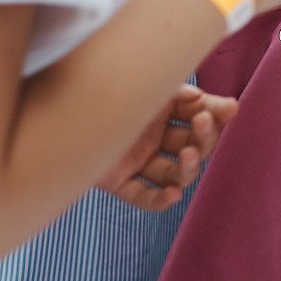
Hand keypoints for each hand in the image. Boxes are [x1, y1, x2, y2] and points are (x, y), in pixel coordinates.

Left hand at [96, 85, 233, 211]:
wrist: (49, 103)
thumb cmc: (97, 85)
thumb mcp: (141, 80)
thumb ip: (172, 89)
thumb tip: (199, 98)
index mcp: (158, 110)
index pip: (196, 113)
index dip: (215, 112)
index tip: (231, 108)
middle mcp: (150, 137)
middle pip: (191, 144)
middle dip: (204, 137)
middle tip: (203, 123)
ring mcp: (135, 161)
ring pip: (173, 174)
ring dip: (188, 168)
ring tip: (188, 155)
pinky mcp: (116, 181)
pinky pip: (142, 196)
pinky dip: (158, 199)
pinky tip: (171, 195)